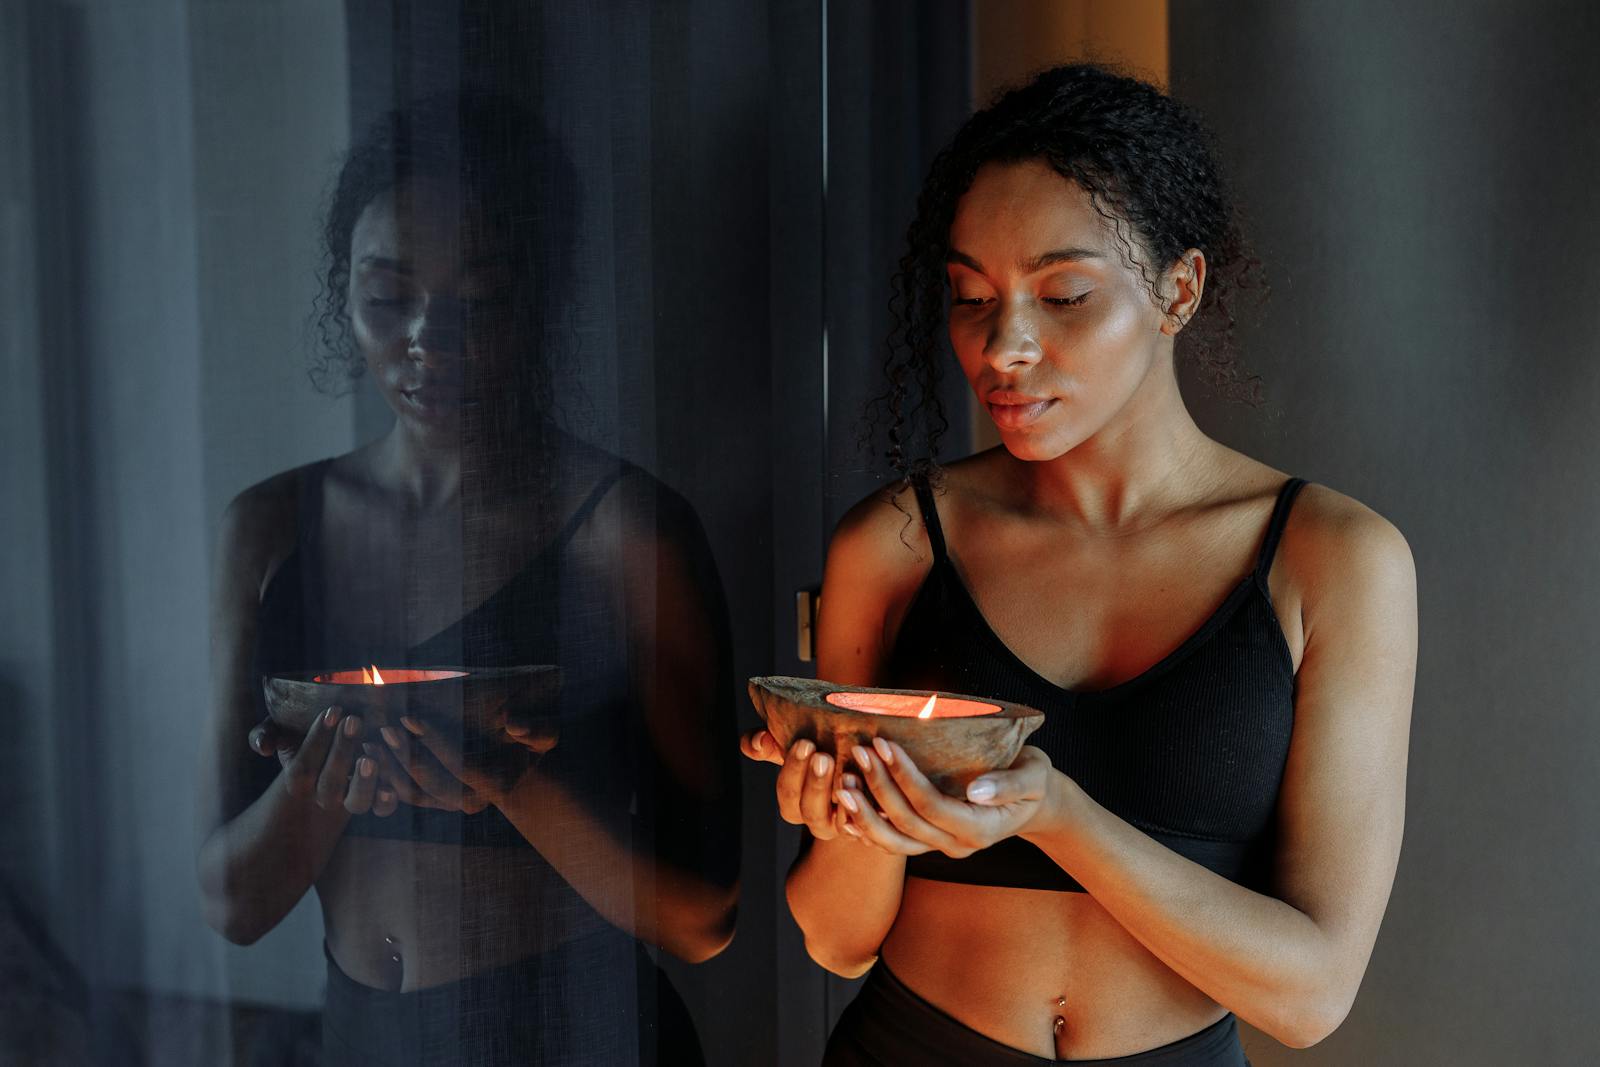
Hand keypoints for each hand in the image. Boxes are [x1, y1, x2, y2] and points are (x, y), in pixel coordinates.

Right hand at [267, 706, 395, 816]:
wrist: (334, 742)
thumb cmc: (302, 734)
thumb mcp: (279, 730)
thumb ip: (263, 735)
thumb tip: (263, 747)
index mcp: (298, 780)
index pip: (304, 766)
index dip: (317, 740)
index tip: (333, 712)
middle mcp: (324, 794)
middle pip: (330, 785)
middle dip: (342, 752)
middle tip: (354, 721)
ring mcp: (350, 799)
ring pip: (357, 802)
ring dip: (364, 782)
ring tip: (370, 757)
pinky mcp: (375, 798)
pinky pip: (382, 808)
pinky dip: (387, 800)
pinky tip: (391, 785)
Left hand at [386, 711, 557, 811]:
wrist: (520, 770)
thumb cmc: (532, 744)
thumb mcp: (545, 734)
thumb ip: (535, 729)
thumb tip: (514, 724)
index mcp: (496, 784)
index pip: (460, 765)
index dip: (434, 741)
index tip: (410, 717)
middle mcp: (471, 802)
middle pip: (431, 783)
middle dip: (405, 755)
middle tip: (385, 728)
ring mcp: (450, 806)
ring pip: (413, 794)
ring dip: (389, 770)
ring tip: (369, 742)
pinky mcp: (435, 804)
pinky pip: (406, 797)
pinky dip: (385, 780)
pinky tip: (370, 757)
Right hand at [741, 730, 858, 841]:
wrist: (860, 766)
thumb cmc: (822, 752)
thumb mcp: (796, 747)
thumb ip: (771, 744)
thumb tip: (758, 741)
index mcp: (794, 804)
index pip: (787, 793)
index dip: (793, 770)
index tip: (805, 744)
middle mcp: (817, 820)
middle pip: (810, 810)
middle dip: (815, 783)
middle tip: (823, 756)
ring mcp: (842, 826)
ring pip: (836, 822)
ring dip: (841, 796)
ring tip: (847, 772)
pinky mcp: (865, 827)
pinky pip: (863, 824)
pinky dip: (864, 807)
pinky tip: (867, 784)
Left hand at [838, 739, 1055, 856]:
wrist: (1031, 800)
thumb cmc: (1032, 778)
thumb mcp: (1034, 776)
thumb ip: (1009, 785)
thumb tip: (977, 791)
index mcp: (981, 829)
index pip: (933, 806)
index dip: (905, 777)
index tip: (884, 744)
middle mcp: (957, 845)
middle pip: (907, 822)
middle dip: (879, 786)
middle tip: (859, 752)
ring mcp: (940, 847)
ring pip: (893, 842)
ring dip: (864, 814)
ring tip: (842, 783)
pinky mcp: (928, 842)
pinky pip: (892, 844)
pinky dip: (866, 830)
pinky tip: (844, 811)